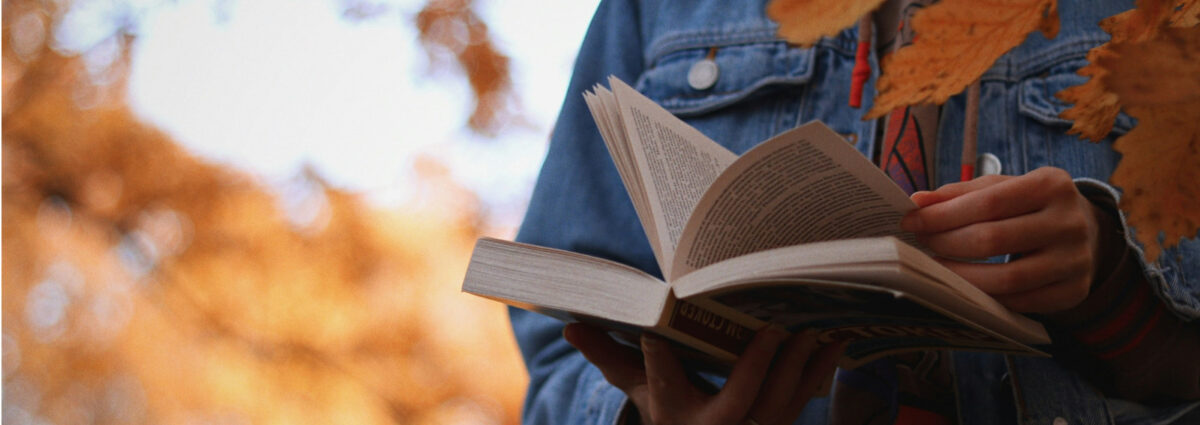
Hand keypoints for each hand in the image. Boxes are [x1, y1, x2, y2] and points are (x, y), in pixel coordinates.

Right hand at [563, 323, 844, 424]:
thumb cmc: (669, 406)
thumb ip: (609, 356)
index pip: (661, 387)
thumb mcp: (639, 386)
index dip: (656, 364)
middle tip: (770, 331)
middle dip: (755, 369)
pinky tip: (836, 339)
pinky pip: (803, 398)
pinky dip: (819, 370)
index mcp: (676, 416)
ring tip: (811, 330)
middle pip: (737, 401)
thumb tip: (571, 328)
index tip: (653, 334)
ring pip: (781, 403)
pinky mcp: (780, 422)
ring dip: (798, 367)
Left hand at [900, 167, 1116, 312]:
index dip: (943, 215)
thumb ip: (960, 193)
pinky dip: (987, 297)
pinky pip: (1020, 302)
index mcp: (1051, 185)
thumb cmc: (1030, 206)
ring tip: (937, 268)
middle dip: (946, 243)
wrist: (1085, 232)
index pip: (987, 203)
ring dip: (961, 277)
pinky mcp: (1073, 291)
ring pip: (1006, 278)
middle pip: (992, 240)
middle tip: (921, 245)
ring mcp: (1075, 260)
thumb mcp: (1002, 188)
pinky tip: (965, 287)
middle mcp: (1069, 222)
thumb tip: (917, 201)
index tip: (911, 222)